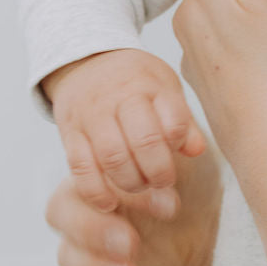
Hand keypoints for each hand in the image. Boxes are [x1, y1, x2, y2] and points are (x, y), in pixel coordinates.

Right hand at [44, 48, 205, 213]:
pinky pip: (80, 167)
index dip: (179, 141)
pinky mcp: (69, 134)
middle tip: (164, 180)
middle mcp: (119, 98)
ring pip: (112, 157)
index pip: (173, 118)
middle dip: (159, 170)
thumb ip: (182, 119)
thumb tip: (197, 151)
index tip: (179, 151)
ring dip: (131, 182)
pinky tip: (110, 203)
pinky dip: (96, 191)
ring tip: (141, 187)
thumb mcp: (165, 87)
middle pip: (144, 140)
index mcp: (149, 85)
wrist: (85, 63)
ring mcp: (91, 116)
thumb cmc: (136, 81)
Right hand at [46, 143, 223, 265]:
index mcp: (99, 169)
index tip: (170, 204)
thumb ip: (173, 147)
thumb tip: (182, 143)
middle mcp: (85, 203)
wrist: (209, 220)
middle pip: (60, 214)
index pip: (86, 176)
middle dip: (93, 230)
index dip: (120, 191)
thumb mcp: (186, 159)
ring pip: (67, 255)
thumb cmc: (193, 180)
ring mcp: (87, 241)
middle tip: (132, 243)